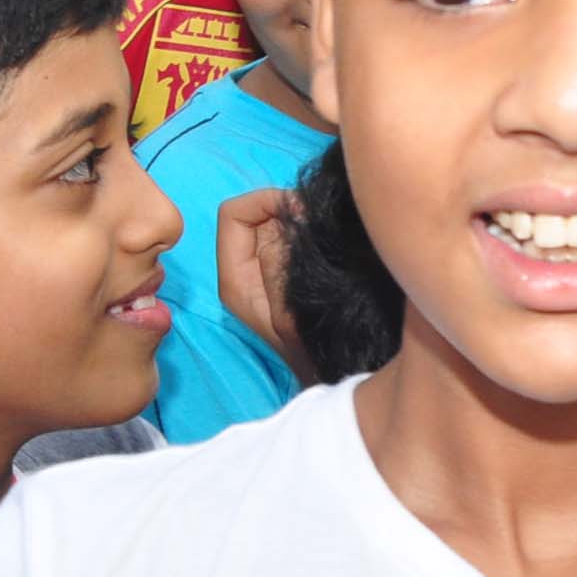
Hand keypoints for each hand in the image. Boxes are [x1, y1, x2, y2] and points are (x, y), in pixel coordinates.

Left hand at [214, 187, 315, 384]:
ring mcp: (268, 272)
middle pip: (255, 213)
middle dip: (286, 206)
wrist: (343, 374)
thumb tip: (290, 212)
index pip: (233, 213)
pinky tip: (330, 240)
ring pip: (276, 221)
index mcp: (235, 278)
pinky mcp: (291, 272)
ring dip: (301, 217)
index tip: (303, 209)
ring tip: (327, 230)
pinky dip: (310, 229)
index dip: (266, 201)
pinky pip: (294, 235)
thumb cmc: (315, 350)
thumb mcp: (290, 312)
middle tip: (320, 219)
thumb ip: (280, 262)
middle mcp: (246, 271)